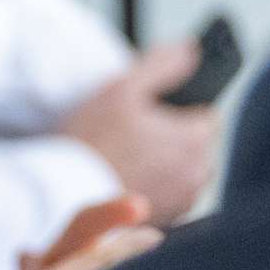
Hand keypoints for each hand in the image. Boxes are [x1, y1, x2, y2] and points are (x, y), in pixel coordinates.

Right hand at [57, 42, 220, 223]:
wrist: (62, 193)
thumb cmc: (91, 141)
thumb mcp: (122, 88)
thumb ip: (163, 64)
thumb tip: (192, 51)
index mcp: (195, 139)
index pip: (207, 113)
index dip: (178, 109)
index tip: (150, 113)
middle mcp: (198, 174)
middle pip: (195, 143)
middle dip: (172, 137)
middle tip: (131, 135)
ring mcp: (184, 201)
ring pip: (183, 169)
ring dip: (165, 162)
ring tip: (126, 158)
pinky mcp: (168, 219)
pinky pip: (169, 194)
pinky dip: (155, 186)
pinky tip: (126, 179)